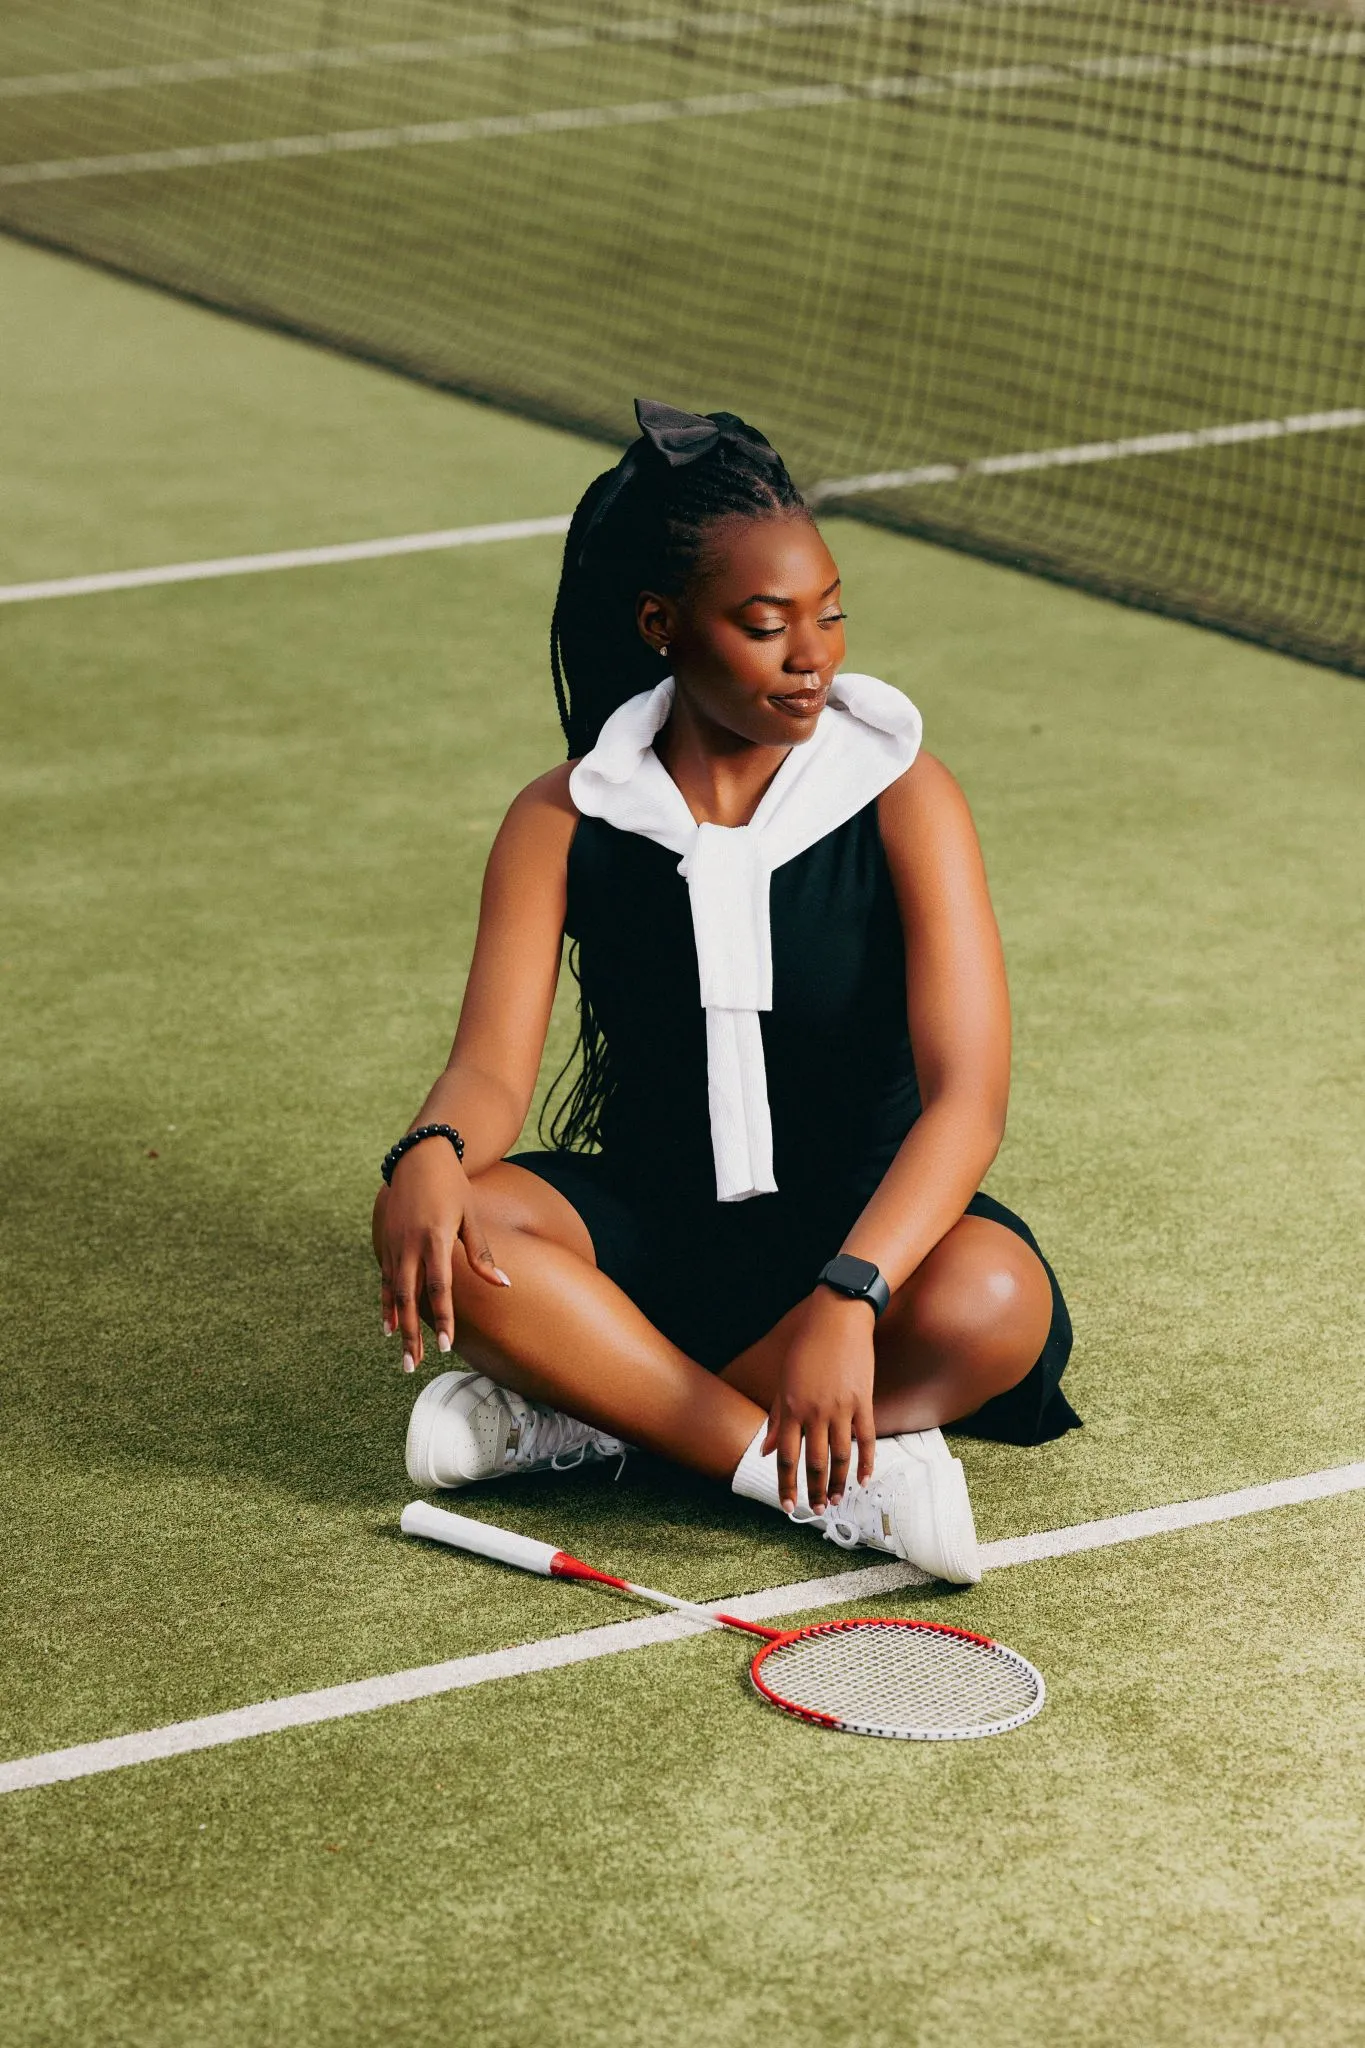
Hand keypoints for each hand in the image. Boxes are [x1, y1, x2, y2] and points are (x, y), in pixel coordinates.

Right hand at [377, 1141, 508, 1370]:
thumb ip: (481, 1254)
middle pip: (409, 1298)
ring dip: (398, 1326)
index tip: (447, 1346)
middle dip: (412, 1335)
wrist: (418, 1157)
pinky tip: (389, 1327)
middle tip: (413, 1366)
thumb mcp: (470, 1217)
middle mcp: (410, 1244)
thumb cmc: (452, 1187)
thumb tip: (504, 1285)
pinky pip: (384, 1280)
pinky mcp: (386, 1243)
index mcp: (435, 1238)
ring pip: (393, 1293)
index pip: (439, 1287)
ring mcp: (394, 1244)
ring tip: (404, 1355)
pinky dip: (386, 1305)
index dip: (442, 1318)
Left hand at [762, 1289, 877, 1513]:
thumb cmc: (805, 1348)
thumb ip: (777, 1418)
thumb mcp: (784, 1381)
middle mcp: (815, 1412)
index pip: (787, 1457)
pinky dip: (866, 1463)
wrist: (837, 1319)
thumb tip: (767, 1451)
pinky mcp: (864, 1400)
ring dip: (840, 1483)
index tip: (788, 1505)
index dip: (786, 1485)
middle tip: (817, 1510)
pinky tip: (864, 1480)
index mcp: (791, 1408)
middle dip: (815, 1491)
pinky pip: (867, 1439)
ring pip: (841, 1456)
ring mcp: (841, 1407)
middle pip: (814, 1463)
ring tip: (838, 1500)